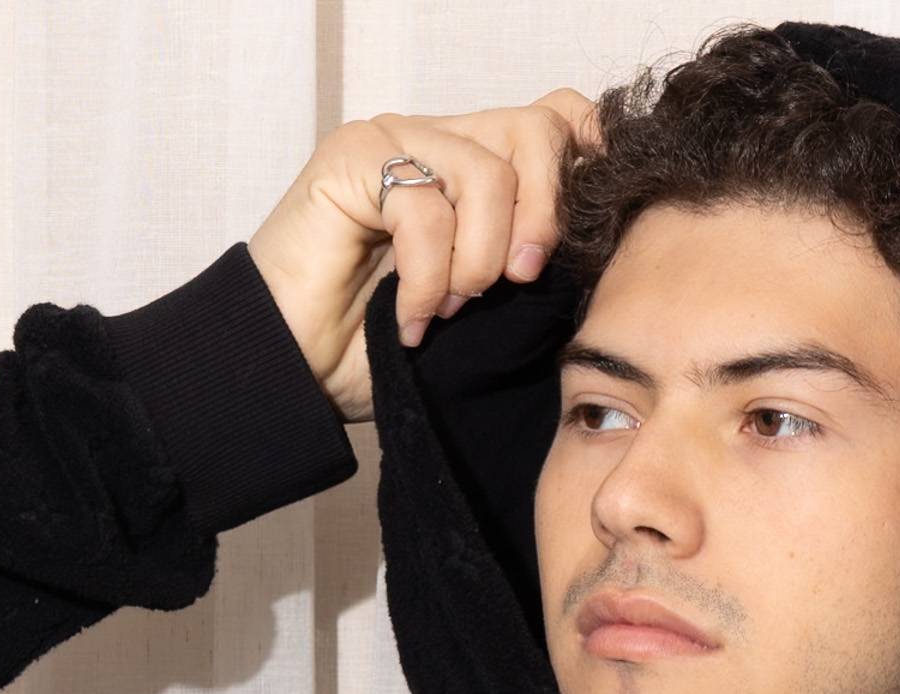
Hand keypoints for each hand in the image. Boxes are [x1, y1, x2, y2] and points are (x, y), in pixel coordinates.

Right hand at [247, 90, 603, 424]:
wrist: (302, 367)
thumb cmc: (391, 342)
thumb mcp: (488, 311)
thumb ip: (533, 270)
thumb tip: (597, 260)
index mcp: (481, 165)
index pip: (557, 121)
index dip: (588, 161)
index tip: (594, 232)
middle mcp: (442, 139)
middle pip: (537, 131)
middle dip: (545, 219)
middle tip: (518, 283)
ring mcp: (395, 142)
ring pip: (488, 173)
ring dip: (480, 260)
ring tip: (452, 308)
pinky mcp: (350, 160)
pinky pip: (425, 208)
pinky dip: (429, 279)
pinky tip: (414, 317)